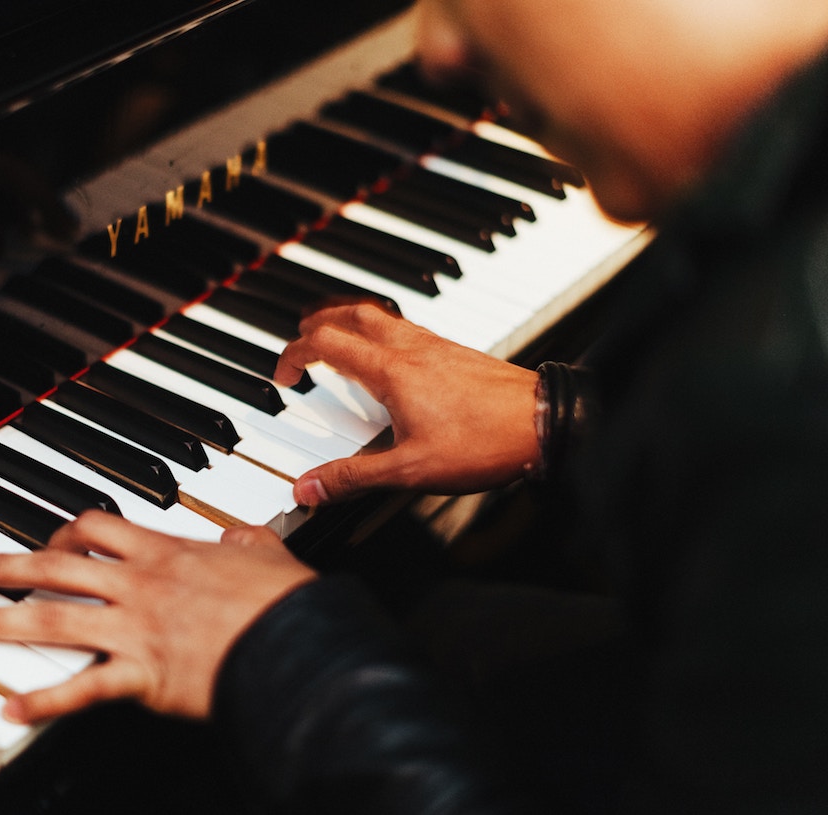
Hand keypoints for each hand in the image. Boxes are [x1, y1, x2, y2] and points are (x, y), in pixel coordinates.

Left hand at [0, 511, 314, 723]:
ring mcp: (134, 630)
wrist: (298, 643)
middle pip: (51, 566)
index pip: (94, 526)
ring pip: (48, 619)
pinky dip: (42, 702)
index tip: (43, 542)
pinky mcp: (142, 676)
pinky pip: (81, 689)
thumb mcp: (266, 551)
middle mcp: (138, 585)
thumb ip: (244, 539)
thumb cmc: (284, 601)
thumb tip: (239, 535)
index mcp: (164, 552)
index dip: (59, 532)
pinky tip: (9, 710)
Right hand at [273, 302, 539, 501]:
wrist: (543, 423)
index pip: (326, 343)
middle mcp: (410, 349)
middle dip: (317, 320)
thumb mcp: (408, 470)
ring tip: (337, 337)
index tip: (284, 374)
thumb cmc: (484, 443)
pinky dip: (381, 331)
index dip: (294, 354)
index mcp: (390, 371)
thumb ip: (353, 478)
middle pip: (350, 312)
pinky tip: (390, 358)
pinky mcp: (455, 352)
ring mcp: (435, 346)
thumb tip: (307, 489)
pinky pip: (406, 327)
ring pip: (380, 315)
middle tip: (300, 336)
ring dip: (349, 320)